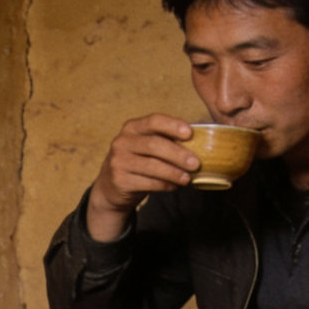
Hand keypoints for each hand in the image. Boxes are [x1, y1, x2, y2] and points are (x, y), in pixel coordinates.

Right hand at [86, 114, 197, 241]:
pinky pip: (148, 183)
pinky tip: (174, 186)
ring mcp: (118, 162)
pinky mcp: (120, 181)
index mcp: (132, 128)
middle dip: (178, 154)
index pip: (154, 121)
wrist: (111, 188)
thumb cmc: (137, 163)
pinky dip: (165, 185)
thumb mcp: (145, 147)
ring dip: (174, 173)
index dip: (173, 125)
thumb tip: (198, 142)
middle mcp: (122, 142)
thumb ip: (164, 140)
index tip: (190, 133)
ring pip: (152, 166)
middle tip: (196, 163)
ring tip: (188, 178)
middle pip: (154, 145)